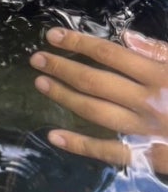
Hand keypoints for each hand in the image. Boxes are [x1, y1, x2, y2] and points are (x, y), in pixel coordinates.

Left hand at [29, 26, 167, 172]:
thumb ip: (161, 51)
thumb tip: (125, 36)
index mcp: (159, 75)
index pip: (109, 54)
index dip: (78, 43)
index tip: (52, 35)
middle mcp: (147, 101)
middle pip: (95, 81)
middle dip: (62, 67)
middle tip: (36, 58)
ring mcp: (144, 130)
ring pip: (95, 112)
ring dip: (64, 98)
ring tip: (41, 83)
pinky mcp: (146, 157)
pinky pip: (108, 151)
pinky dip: (79, 145)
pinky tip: (54, 135)